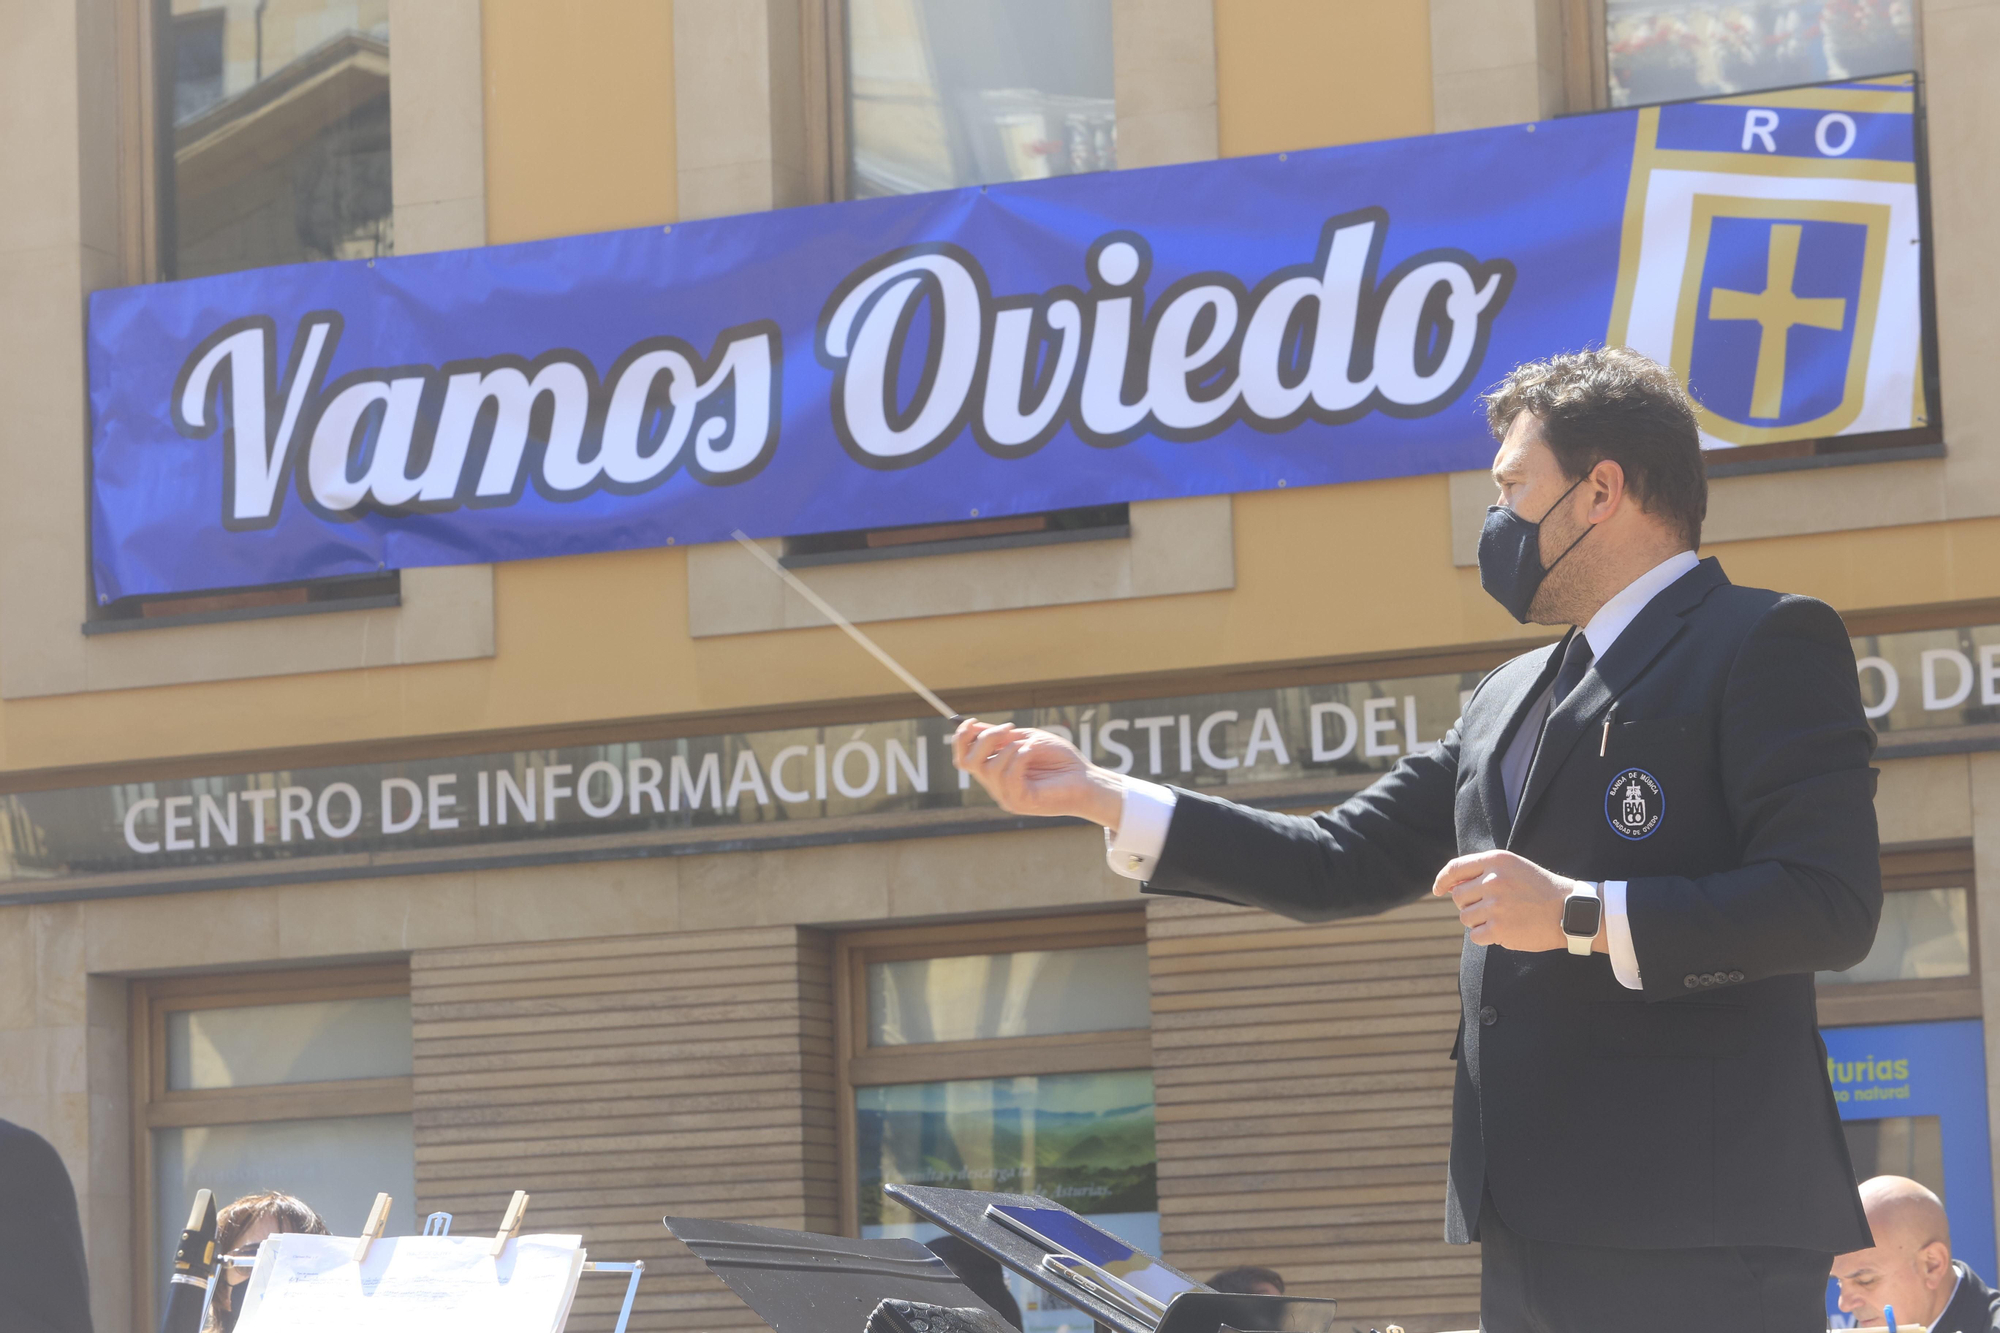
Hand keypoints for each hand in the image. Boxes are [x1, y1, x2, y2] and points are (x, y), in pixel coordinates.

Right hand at [952, 719, 1124, 826]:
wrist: (1087, 780)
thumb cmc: (1060, 760)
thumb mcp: (1028, 739)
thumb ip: (1002, 736)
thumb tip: (972, 726)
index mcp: (995, 771)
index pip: (963, 758)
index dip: (962, 738)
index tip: (972, 720)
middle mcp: (996, 785)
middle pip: (967, 762)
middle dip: (984, 739)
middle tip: (1009, 728)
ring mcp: (1006, 796)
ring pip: (988, 767)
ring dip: (1008, 748)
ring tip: (1028, 744)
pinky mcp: (1019, 802)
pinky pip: (1007, 776)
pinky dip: (1019, 757)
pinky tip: (1032, 752)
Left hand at [1431, 850, 1601, 952]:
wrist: (1570, 910)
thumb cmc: (1540, 889)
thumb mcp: (1513, 868)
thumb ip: (1482, 872)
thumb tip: (1447, 887)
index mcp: (1496, 860)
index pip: (1455, 868)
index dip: (1442, 880)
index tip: (1438, 890)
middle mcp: (1493, 880)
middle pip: (1458, 897)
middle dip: (1469, 904)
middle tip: (1491, 907)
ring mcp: (1496, 905)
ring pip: (1465, 917)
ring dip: (1478, 921)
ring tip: (1502, 918)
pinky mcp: (1499, 929)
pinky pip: (1475, 936)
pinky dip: (1486, 936)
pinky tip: (1504, 930)